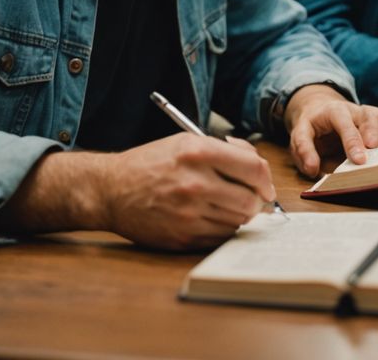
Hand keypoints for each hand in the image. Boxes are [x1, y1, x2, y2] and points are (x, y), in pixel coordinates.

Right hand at [100, 133, 276, 249]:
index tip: (264, 185)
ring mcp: (189, 212)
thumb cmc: (151, 163)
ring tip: (231, 206)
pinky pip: (221, 236)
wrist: (111, 190)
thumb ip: (224, 151)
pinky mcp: (183, 236)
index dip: (265, 178)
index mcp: (197, 152)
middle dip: (258, 202)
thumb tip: (257, 168)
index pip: (253, 168)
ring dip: (242, 216)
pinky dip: (226, 229)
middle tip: (255, 200)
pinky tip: (215, 218)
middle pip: (251, 200)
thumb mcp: (185, 141)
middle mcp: (195, 182)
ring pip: (239, 221)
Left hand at [283, 84, 377, 177]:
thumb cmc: (311, 126)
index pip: (342, 123)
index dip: (351, 140)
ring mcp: (365, 114)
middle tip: (374, 149)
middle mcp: (352, 110)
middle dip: (370, 133)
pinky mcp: (375, 119)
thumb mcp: (300, 135)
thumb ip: (303, 150)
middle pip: (363, 117)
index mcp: (332, 112)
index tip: (359, 159)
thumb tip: (312, 169)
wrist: (319, 110)